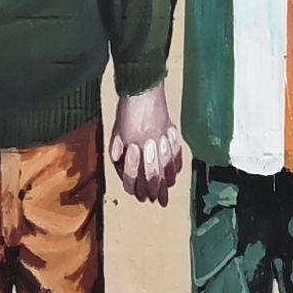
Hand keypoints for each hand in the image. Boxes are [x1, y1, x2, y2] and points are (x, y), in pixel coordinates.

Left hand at [112, 84, 183, 209]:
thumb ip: (118, 153)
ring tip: (167, 191)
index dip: (136, 188)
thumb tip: (123, 169)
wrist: (143, 91)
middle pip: (152, 176)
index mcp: (131, 146)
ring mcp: (162, 140)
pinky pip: (176, 155)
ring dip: (167, 182)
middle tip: (156, 200)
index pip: (133, 176)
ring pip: (166, 168)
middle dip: (154, 191)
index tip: (140, 195)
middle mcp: (147, 146)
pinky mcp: (172, 133)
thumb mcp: (116, 134)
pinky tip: (175, 174)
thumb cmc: (126, 112)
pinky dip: (176, 167)